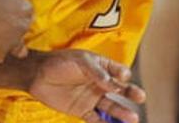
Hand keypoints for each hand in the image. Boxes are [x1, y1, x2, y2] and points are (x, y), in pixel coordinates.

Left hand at [28, 49, 145, 122]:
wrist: (37, 75)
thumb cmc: (60, 62)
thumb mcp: (80, 61)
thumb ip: (97, 72)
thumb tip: (115, 85)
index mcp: (101, 67)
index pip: (118, 71)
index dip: (123, 74)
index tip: (122, 78)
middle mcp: (100, 83)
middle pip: (120, 90)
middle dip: (131, 94)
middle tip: (141, 97)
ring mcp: (92, 97)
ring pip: (111, 107)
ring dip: (122, 113)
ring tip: (133, 119)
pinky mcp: (82, 110)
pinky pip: (97, 119)